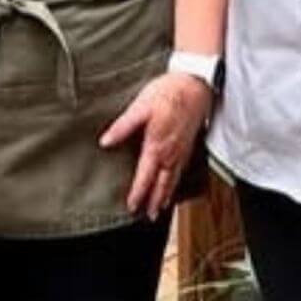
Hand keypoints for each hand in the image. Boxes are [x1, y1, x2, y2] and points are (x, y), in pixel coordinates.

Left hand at [100, 72, 212, 221]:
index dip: (138, 193)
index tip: (132, 207)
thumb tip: (105, 142)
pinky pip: (182, 169)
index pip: (145, 177)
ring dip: (168, 194)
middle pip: (163, 184)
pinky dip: (177, 181)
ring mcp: (182, 149)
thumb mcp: (140, 107)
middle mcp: (171, 153)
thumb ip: (123, 127)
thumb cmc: (169, 92)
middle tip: (151, 216)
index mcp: (157, 146)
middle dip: (156, 201)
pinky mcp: (189, 143)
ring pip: (174, 178)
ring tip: (162, 207)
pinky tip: (174, 182)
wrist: (196, 83)